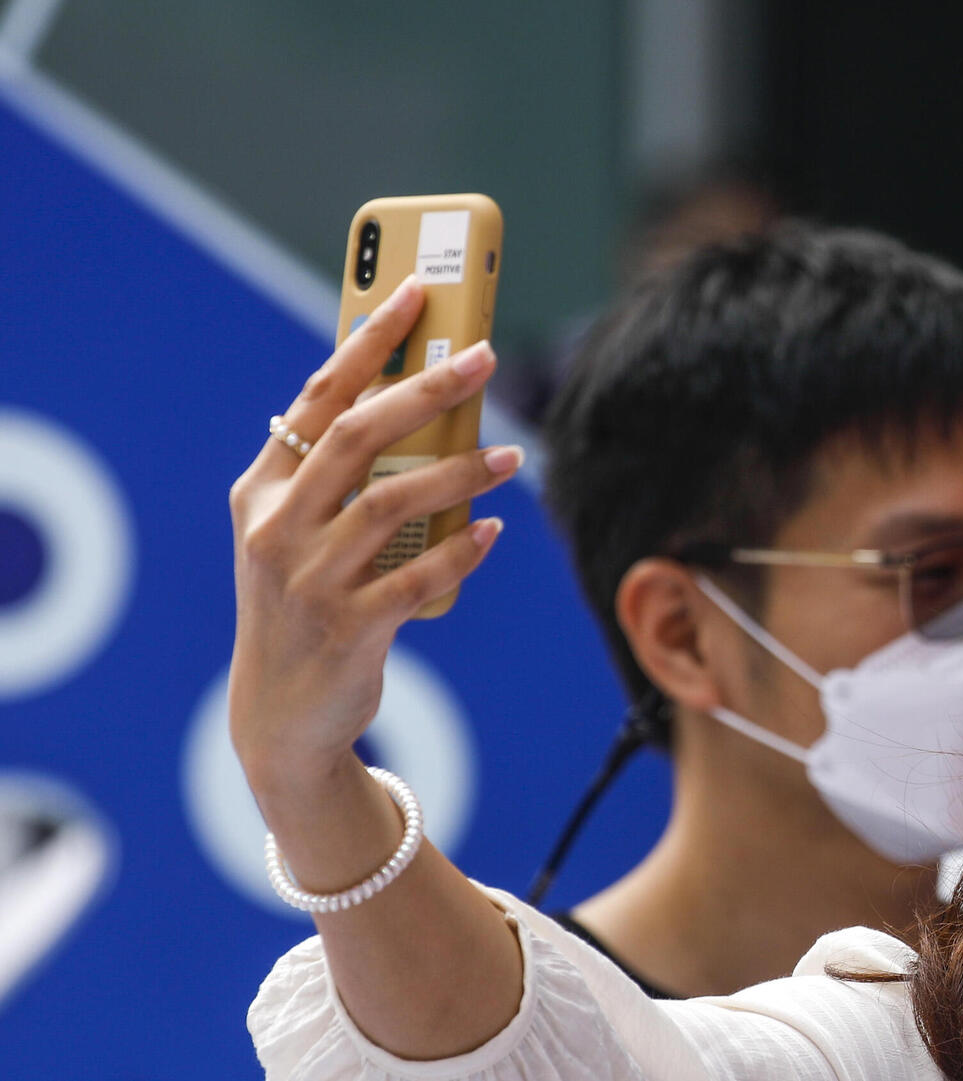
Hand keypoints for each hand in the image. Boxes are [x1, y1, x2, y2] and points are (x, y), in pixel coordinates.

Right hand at [227, 277, 519, 794]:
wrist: (281, 717)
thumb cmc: (306, 603)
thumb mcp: (301, 534)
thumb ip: (342, 477)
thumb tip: (421, 400)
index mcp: (262, 491)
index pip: (317, 398)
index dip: (368, 342)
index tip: (415, 292)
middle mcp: (276, 529)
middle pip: (358, 437)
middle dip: (425, 388)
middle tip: (484, 356)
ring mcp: (308, 581)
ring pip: (393, 503)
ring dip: (459, 470)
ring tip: (511, 454)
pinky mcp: (348, 629)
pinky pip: (417, 576)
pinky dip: (460, 548)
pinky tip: (494, 526)